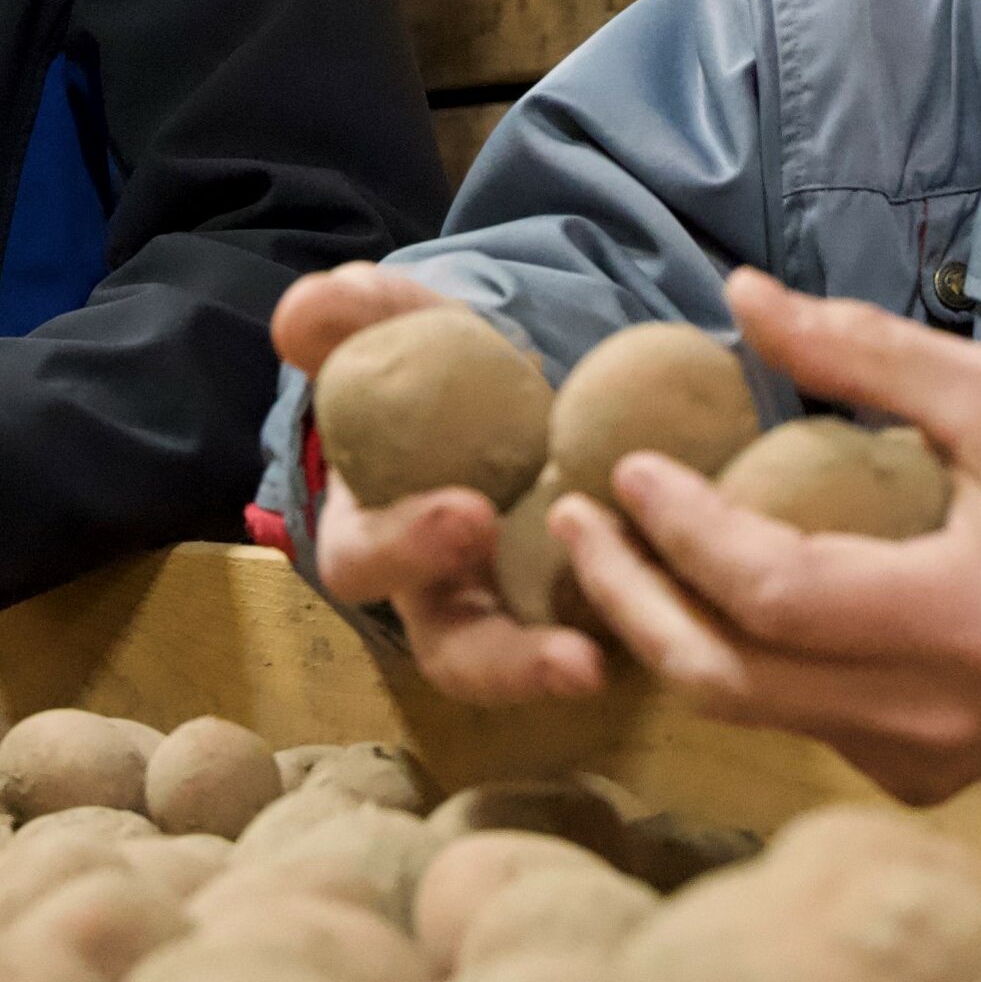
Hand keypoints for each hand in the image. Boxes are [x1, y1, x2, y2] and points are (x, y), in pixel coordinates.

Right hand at [271, 264, 605, 703]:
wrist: (511, 380)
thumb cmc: (435, 368)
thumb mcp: (398, 328)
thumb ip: (354, 315)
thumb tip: (304, 309)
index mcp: (375, 531)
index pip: (363, 565)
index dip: (406, 550)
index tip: (471, 513)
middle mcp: (440, 591)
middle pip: (453, 652)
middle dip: (500, 656)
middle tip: (558, 643)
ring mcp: (512, 609)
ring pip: (523, 670)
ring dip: (553, 672)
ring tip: (597, 665)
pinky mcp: (582, 607)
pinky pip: (601, 635)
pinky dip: (628, 626)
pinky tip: (676, 611)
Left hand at [546, 270, 980, 801]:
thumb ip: (858, 349)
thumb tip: (737, 293)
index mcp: (958, 623)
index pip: (775, 596)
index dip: (684, 532)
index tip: (624, 464)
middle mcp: (929, 718)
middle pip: (731, 680)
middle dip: (631, 597)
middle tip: (572, 516)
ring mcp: (920, 760)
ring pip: (749, 710)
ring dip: (665, 627)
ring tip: (607, 542)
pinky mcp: (914, 770)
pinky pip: (789, 718)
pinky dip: (725, 654)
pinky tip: (686, 589)